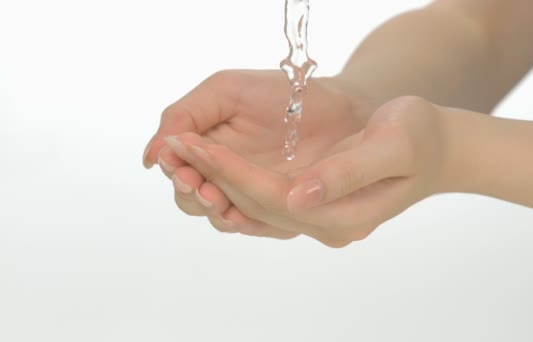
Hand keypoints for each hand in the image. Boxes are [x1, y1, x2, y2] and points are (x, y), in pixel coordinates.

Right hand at [143, 70, 374, 240]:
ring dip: (216, 211)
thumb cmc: (283, 93)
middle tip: (199, 184)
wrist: (342, 106)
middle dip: (193, 194)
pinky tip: (243, 215)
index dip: (175, 171)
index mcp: (208, 150)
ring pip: (223, 218)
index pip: (179, 172)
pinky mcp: (283, 212)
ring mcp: (255, 198)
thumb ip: (185, 116)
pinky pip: (260, 227)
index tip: (178, 166)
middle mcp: (227, 179)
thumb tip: (152, 155)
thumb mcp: (227, 92)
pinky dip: (248, 224)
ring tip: (218, 199)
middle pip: (194, 201)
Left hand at [166, 96, 448, 246]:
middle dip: (213, 174)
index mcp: (345, 216)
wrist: (438, 147)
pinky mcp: (316, 207)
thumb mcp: (393, 145)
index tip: (195, 143)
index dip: (231, 171)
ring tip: (182, 150)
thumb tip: (298, 196)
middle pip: (256, 205)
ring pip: (255, 206)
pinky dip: (235, 181)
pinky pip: (264, 201)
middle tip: (173, 142)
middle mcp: (328, 226)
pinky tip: (211, 164)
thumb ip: (347, 173)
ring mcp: (321, 220)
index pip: (274, 197)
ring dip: (216, 179)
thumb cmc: (420, 137)